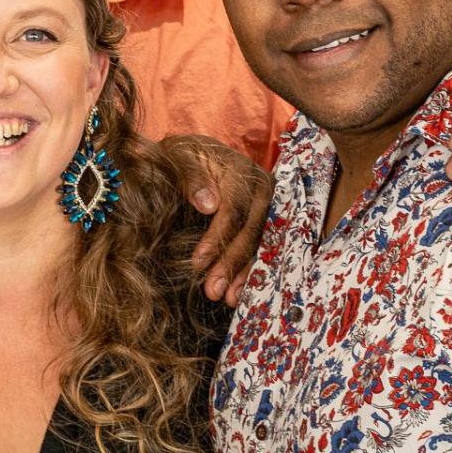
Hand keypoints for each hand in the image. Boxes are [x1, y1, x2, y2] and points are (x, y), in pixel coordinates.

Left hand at [171, 136, 273, 305]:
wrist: (198, 154)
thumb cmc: (185, 156)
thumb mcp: (181, 155)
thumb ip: (192, 176)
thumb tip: (207, 205)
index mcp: (242, 172)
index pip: (233, 210)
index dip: (217, 238)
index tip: (197, 263)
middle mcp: (263, 189)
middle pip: (251, 231)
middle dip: (231, 264)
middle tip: (212, 291)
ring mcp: (270, 207)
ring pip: (261, 244)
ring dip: (244, 274)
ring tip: (226, 299)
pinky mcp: (270, 222)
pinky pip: (264, 249)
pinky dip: (251, 272)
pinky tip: (239, 293)